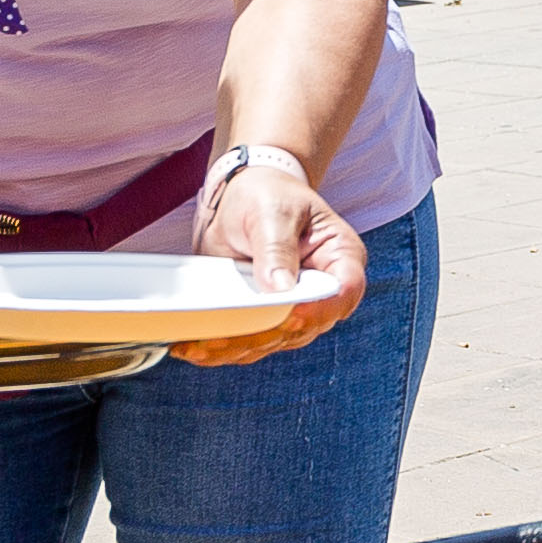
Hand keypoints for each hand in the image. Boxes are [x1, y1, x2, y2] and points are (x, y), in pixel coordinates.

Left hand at [181, 142, 363, 364]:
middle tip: (225, 337)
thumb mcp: (272, 211)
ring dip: (240, 348)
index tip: (290, 316)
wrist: (243, 196)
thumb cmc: (267, 194)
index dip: (320, 308)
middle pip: (306, 325)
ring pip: (277, 340)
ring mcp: (296, 307)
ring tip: (200, 348)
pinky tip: (197, 349)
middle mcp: (324, 290)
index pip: (344, 289)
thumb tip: (280, 288)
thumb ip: (276, 247)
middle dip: (266, 335)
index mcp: (340, 257)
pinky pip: (254, 341)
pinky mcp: (268, 317)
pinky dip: (227, 348)